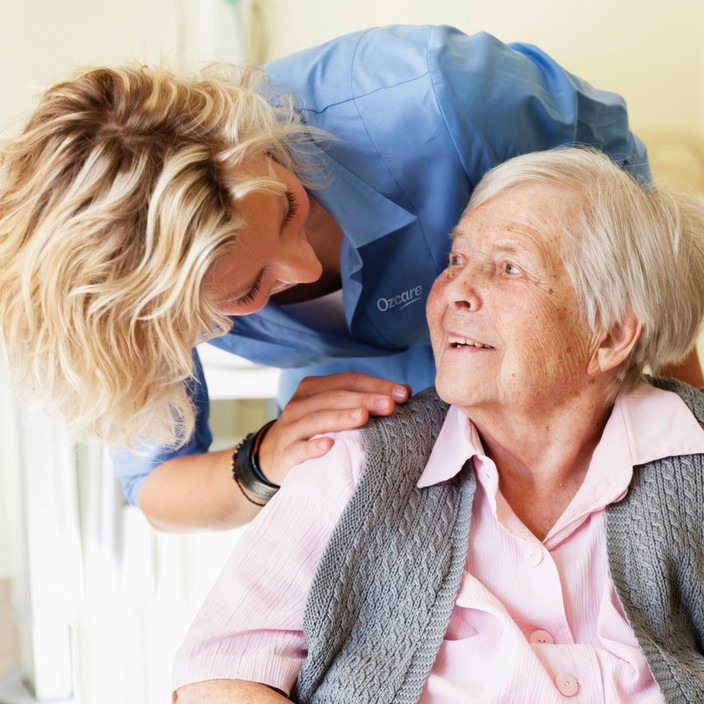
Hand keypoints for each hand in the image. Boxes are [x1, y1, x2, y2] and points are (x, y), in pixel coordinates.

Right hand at [257, 372, 409, 483]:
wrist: (272, 457)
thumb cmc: (314, 431)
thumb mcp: (332, 411)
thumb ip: (362, 400)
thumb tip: (404, 392)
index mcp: (314, 388)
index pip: (347, 380)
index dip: (375, 385)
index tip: (403, 394)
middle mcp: (300, 403)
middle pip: (334, 396)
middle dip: (364, 399)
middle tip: (390, 405)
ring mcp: (291, 428)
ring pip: (316, 419)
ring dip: (341, 417)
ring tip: (363, 417)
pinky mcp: (285, 453)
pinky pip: (298, 449)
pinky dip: (312, 447)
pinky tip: (329, 446)